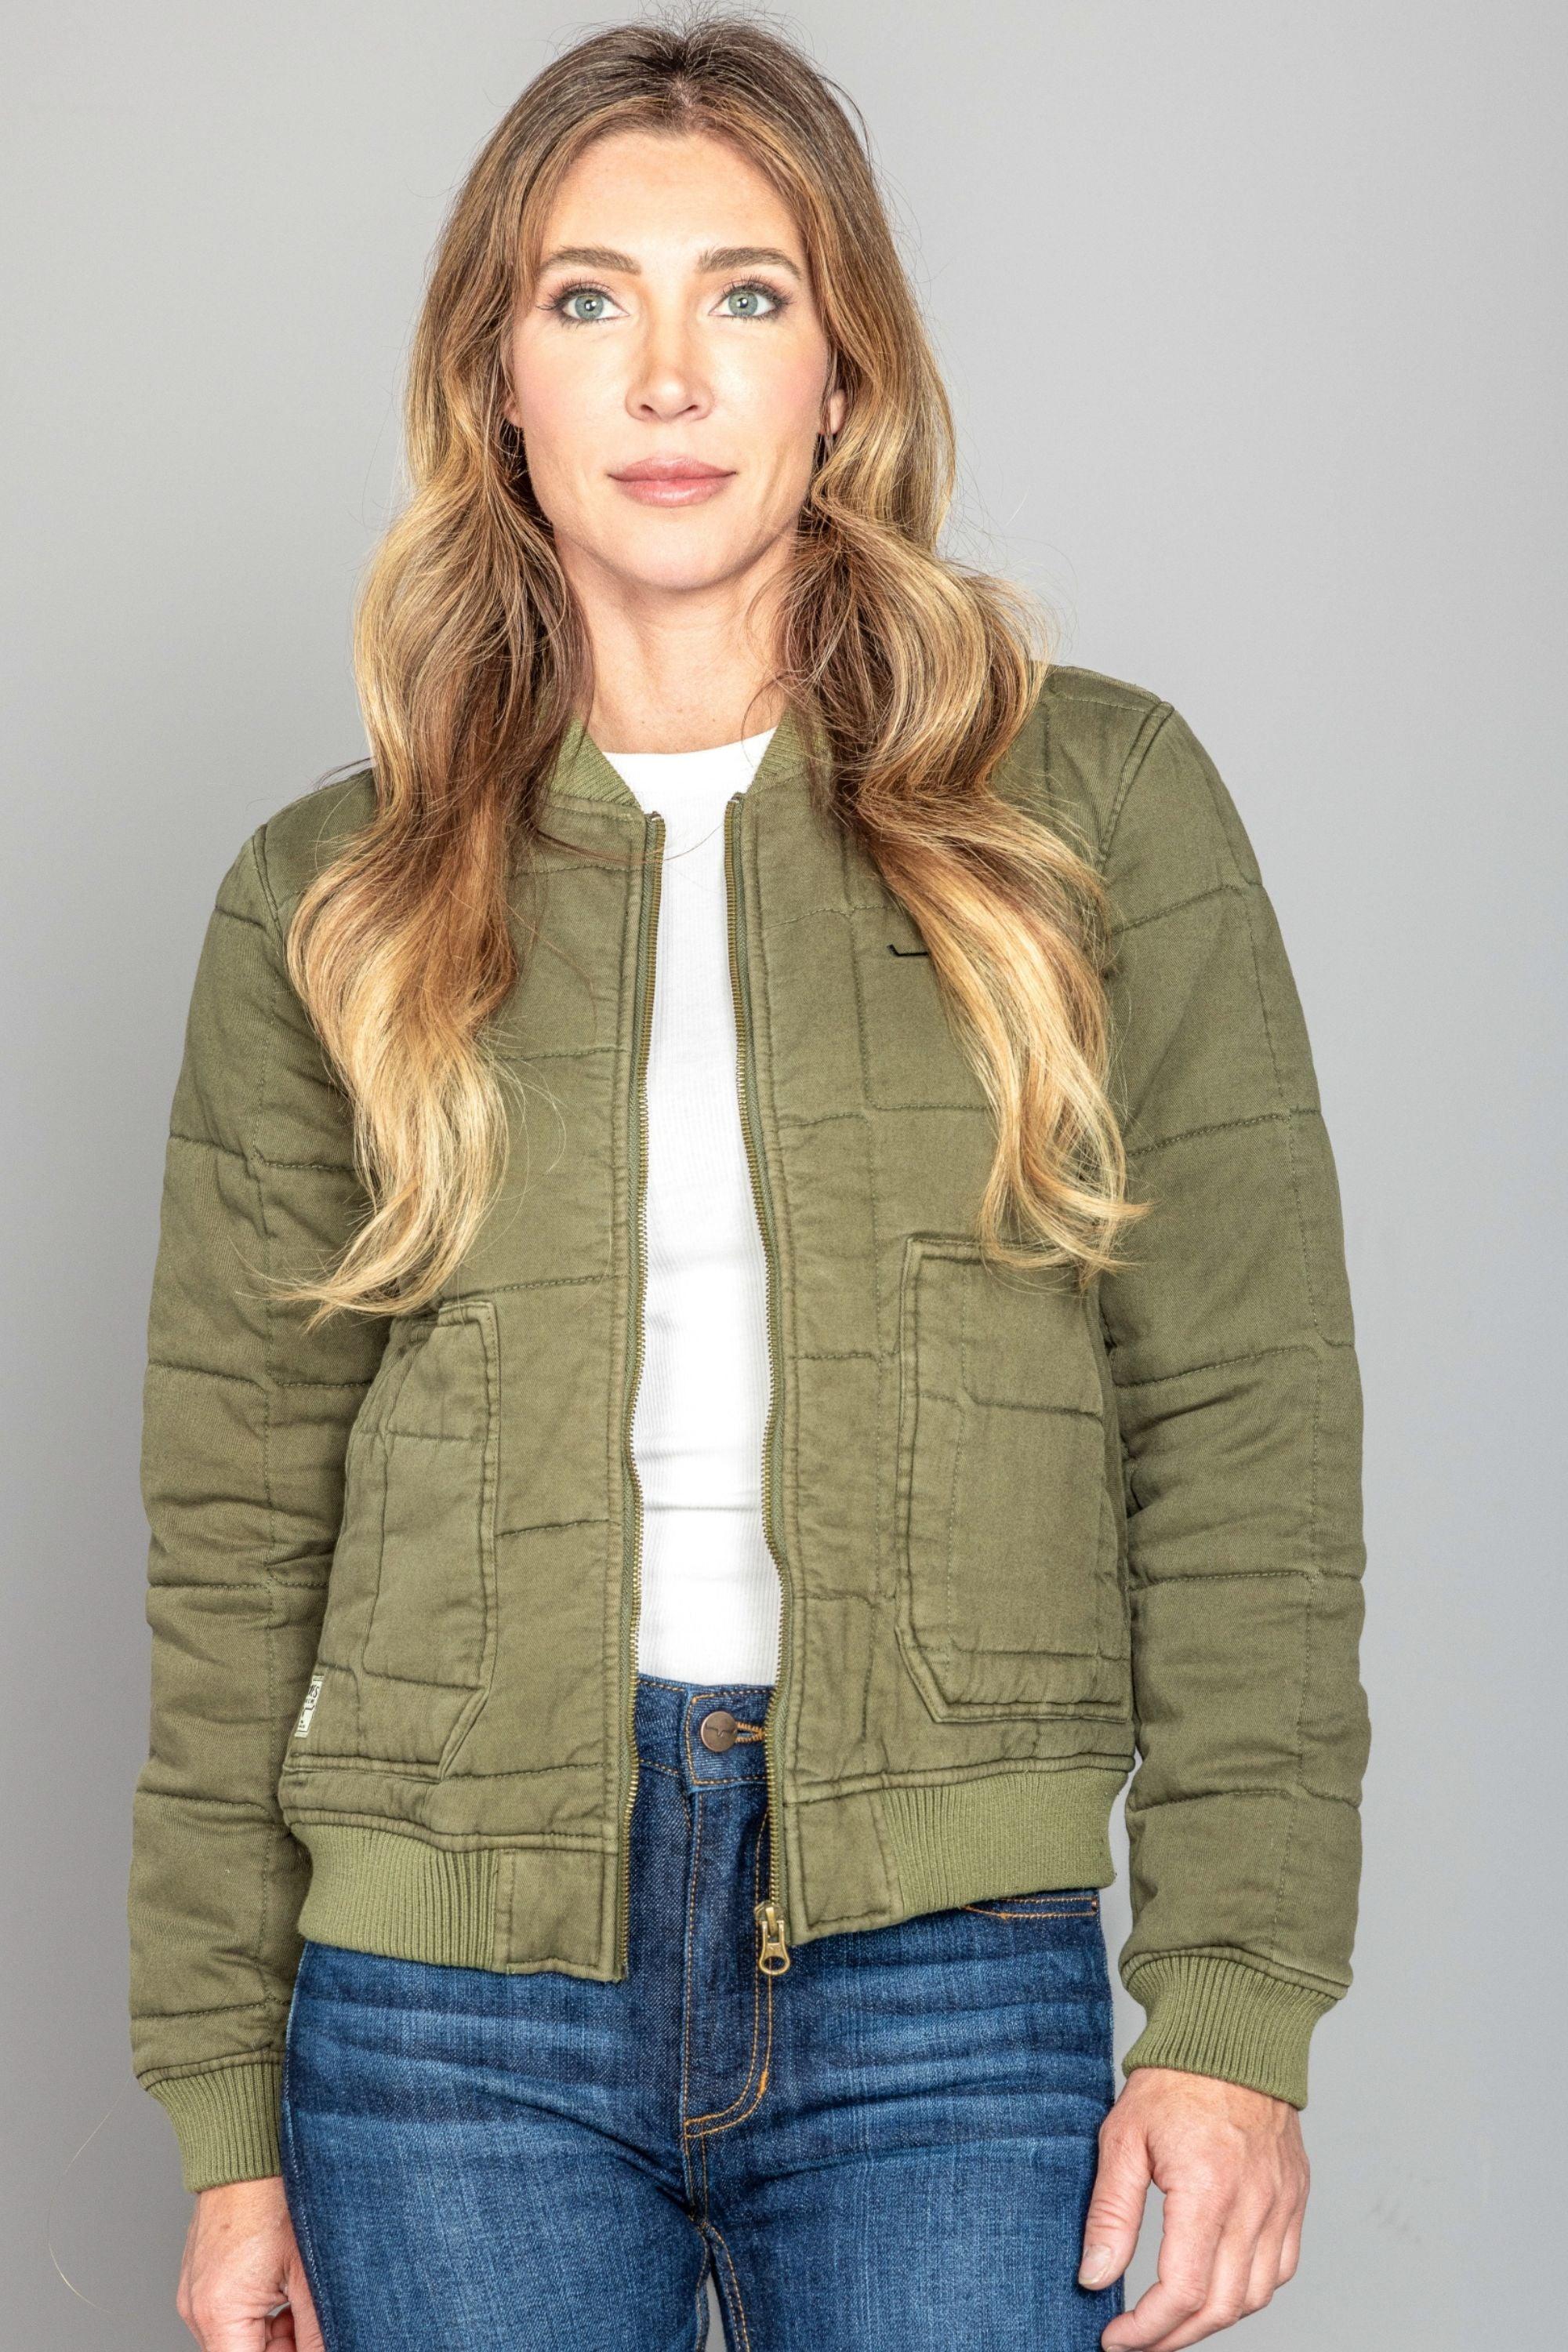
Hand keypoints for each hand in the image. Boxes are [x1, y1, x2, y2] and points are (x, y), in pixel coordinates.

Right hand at [176, 2177, 325, 2350]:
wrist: (249, 2150)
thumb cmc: (277, 2198)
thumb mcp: (308, 2273)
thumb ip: (315, 2330)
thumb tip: (329, 2350)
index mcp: (220, 2314)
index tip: (311, 2346)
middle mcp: (198, 2311)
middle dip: (283, 2349)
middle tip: (313, 2322)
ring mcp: (195, 2296)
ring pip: (238, 2340)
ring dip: (273, 2336)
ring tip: (302, 2300)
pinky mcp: (200, 2281)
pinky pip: (229, 2318)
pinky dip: (258, 2316)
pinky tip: (285, 2291)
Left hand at [1078, 2066, 1308, 2347]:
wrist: (1229, 2036)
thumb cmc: (1173, 2080)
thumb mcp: (1122, 2138)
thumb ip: (1110, 2214)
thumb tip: (1094, 2278)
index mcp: (1208, 2189)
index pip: (1182, 2291)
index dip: (1147, 2329)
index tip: (1116, 2339)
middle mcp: (1254, 2204)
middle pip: (1222, 2307)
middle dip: (1174, 2337)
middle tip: (1137, 2341)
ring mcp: (1281, 2203)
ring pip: (1256, 2297)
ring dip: (1213, 2320)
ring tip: (1171, 2321)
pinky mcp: (1295, 2198)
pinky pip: (1281, 2269)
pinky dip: (1250, 2293)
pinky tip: (1218, 2289)